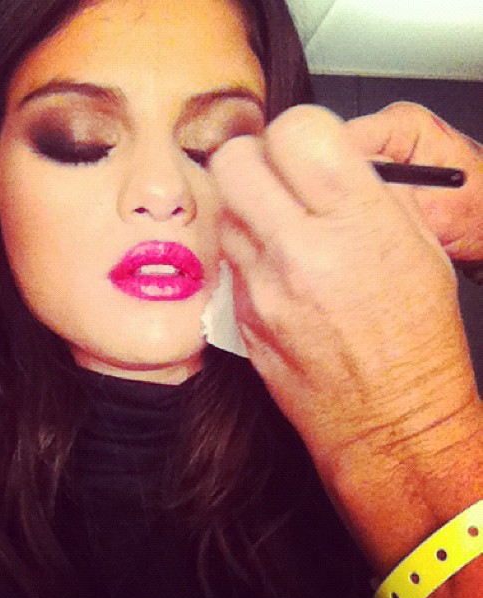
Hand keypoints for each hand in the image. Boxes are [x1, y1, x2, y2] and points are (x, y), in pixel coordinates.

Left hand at [210, 105, 476, 459]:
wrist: (387, 421)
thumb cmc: (415, 343)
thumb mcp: (418, 249)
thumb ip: (367, 194)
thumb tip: (328, 161)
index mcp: (358, 222)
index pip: (295, 130)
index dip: (298, 131)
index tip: (304, 148)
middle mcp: (300, 250)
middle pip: (236, 162)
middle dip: (254, 158)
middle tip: (275, 175)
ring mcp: (262, 286)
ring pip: (224, 210)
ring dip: (246, 206)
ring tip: (279, 227)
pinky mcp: (240, 315)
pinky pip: (229, 259)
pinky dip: (246, 251)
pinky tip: (275, 269)